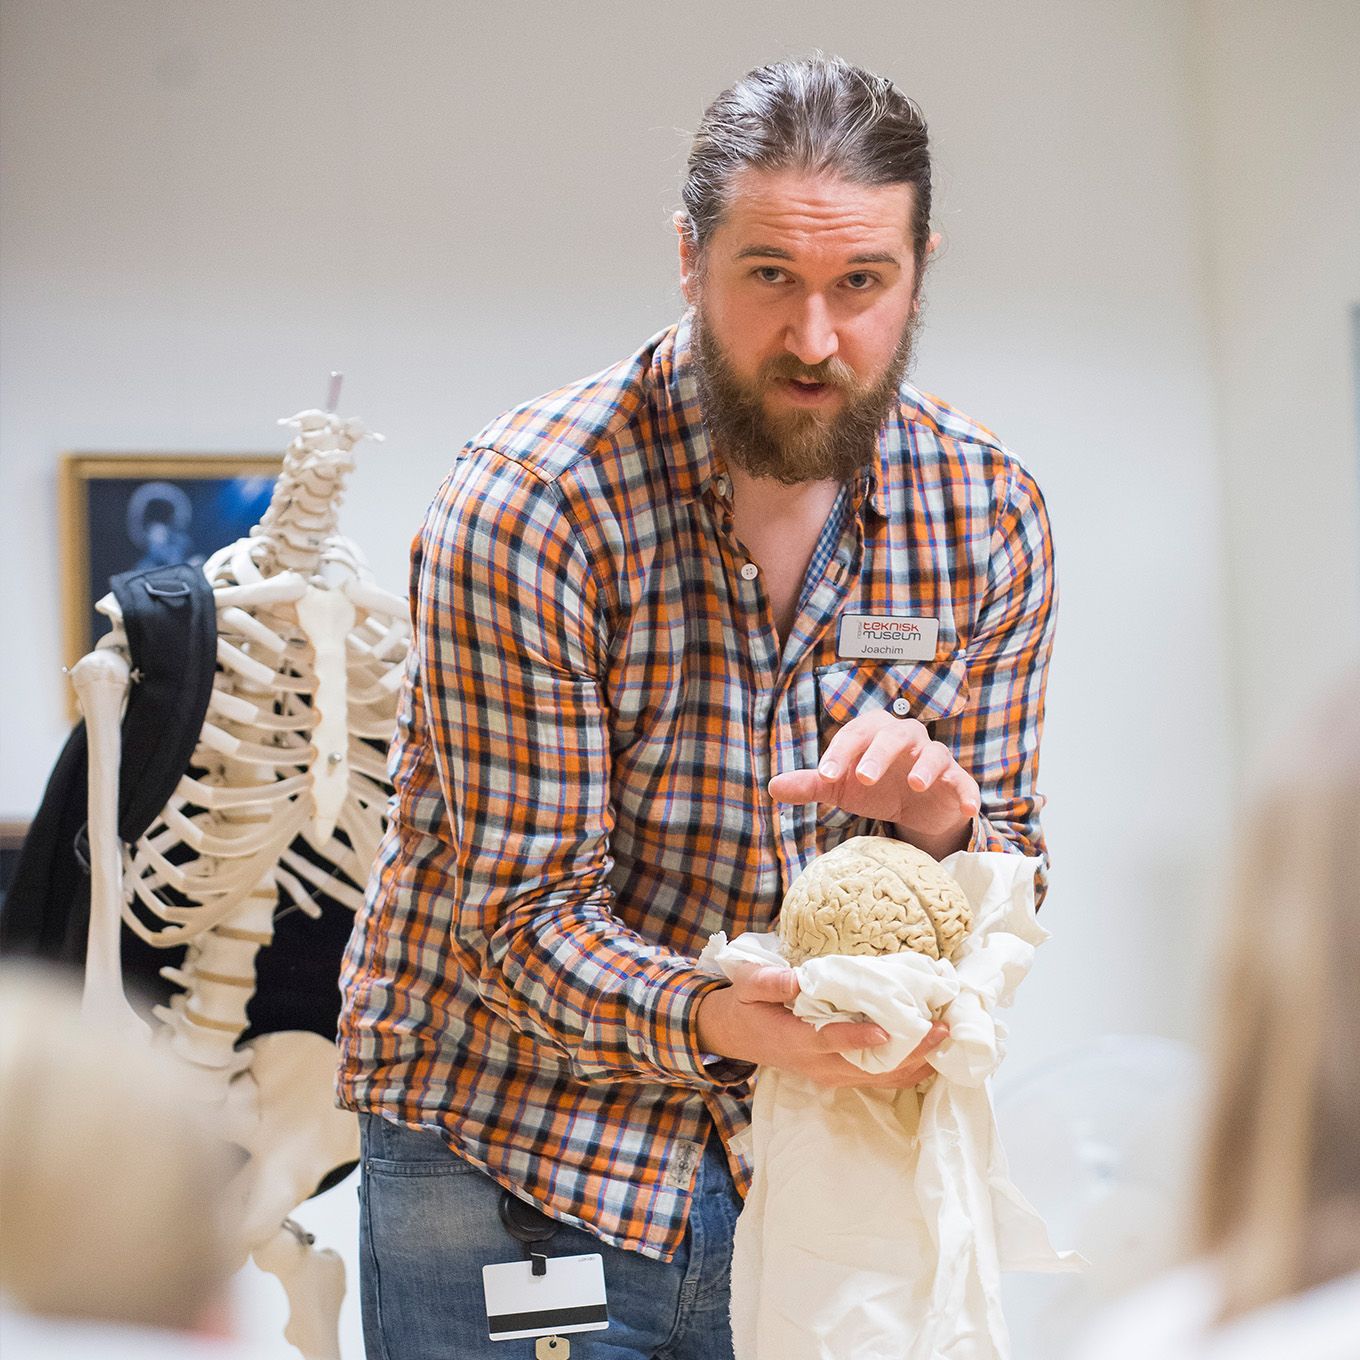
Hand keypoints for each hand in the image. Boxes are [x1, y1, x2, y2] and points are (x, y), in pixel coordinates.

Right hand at [696, 963, 948, 1088]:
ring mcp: (831, 1074)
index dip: (858, 1038)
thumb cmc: (746, 1005)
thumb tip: (794, 979)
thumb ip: (769, 983)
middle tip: (941, 1031)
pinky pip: (878, 1077)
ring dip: (916, 1063)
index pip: (831, 1041)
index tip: (887, 1032)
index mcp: (796, 1041)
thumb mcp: (747, 986)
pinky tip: (931, 1055)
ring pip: (880, 1077)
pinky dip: (907, 1069)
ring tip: (946, 1042)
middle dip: (909, 1052)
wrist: (738, 1034)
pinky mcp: (840, 1074)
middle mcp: (819, 1065)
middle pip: (869, 1067)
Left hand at [767, 708, 978, 858]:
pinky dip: (966, 792)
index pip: (855, 734)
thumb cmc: (874, 787)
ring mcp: (934, 758)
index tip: (824, 776)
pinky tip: (967, 808)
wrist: (915, 807)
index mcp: (874, 733)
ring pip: (933, 753)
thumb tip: (772, 786)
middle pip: (894, 736)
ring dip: (925, 767)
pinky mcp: (957, 780)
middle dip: (878, 754)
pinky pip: (963, 782)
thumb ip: (811, 784)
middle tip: (862, 778)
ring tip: (914, 785)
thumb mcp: (841, 787)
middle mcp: (906, 739)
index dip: (839, 753)